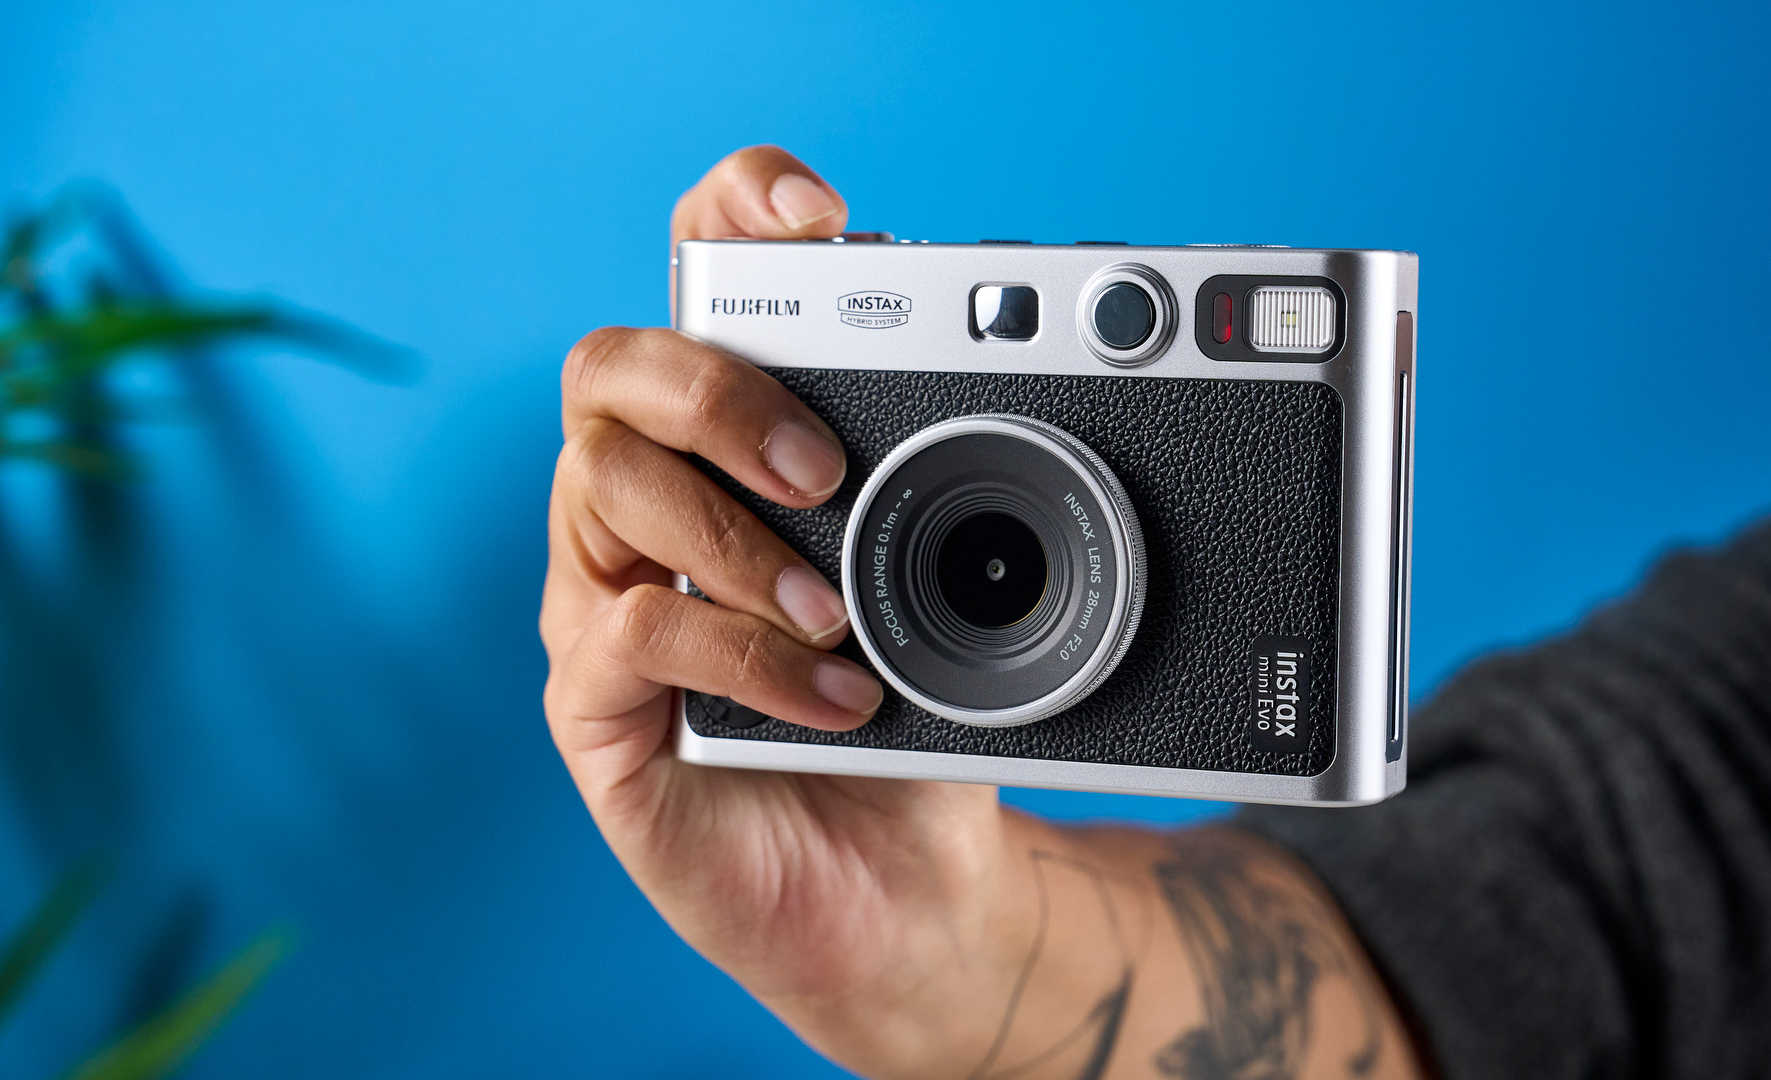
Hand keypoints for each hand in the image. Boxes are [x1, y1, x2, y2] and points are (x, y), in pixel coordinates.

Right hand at [541, 146, 1424, 1079]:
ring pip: (596, 481)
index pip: (699, 283)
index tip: (824, 219)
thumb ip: (993, 500)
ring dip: (729, 532)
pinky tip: (832, 691)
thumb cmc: (928, 722)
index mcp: (736, 446)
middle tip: (823, 462)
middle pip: (610, 364)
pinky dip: (739, 652)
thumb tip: (1100, 412)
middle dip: (715, 386)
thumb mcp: (973, 595)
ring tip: (835, 606)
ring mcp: (608, 596)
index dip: (735, 215)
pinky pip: (628, 631)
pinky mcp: (597, 706)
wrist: (909, 893)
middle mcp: (656, 502)